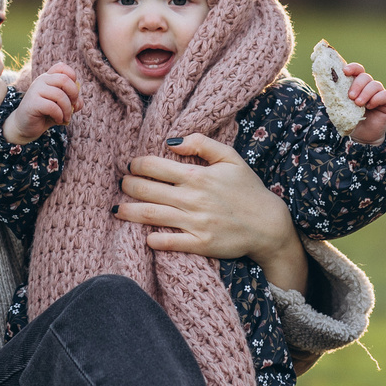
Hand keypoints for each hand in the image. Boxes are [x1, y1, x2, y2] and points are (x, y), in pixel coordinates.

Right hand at [4, 64, 80, 143]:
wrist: (26, 126)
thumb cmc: (45, 114)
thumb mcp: (62, 106)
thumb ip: (73, 102)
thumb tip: (79, 103)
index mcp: (48, 77)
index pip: (61, 66)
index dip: (72, 76)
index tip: (72, 92)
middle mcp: (41, 80)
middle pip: (64, 79)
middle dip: (74, 94)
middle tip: (73, 106)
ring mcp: (35, 90)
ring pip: (59, 95)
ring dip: (67, 109)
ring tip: (66, 117)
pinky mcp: (32, 102)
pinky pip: (52, 107)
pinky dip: (59, 115)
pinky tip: (58, 120)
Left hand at [117, 135, 308, 292]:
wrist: (268, 225)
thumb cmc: (248, 189)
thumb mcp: (231, 158)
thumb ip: (202, 144)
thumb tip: (174, 141)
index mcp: (197, 175)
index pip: (154, 166)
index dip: (137, 164)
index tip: (132, 166)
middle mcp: (192, 199)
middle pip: (146, 190)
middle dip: (128, 186)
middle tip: (122, 184)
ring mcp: (195, 223)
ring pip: (151, 215)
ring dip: (129, 211)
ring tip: (117, 209)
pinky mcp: (200, 244)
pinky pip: (168, 242)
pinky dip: (153, 239)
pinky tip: (144, 235)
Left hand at [339, 61, 385, 144]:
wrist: (362, 137)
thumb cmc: (349, 120)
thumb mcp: (339, 108)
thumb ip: (333, 96)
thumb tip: (324, 84)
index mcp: (356, 85)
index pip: (356, 70)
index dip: (352, 68)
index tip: (345, 71)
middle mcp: (368, 87)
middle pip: (365, 76)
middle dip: (357, 85)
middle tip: (351, 96)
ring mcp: (378, 93)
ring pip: (375, 85)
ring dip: (365, 93)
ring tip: (358, 104)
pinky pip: (385, 94)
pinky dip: (377, 98)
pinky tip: (370, 106)